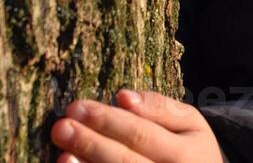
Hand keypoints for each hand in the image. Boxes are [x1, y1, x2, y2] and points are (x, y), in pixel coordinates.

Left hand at [51, 88, 222, 162]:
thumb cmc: (191, 148)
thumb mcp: (189, 123)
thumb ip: (159, 108)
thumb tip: (123, 97)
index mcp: (186, 155)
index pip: (141, 135)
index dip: (108, 121)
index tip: (77, 106)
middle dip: (91, 144)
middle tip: (62, 127)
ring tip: (62, 153)